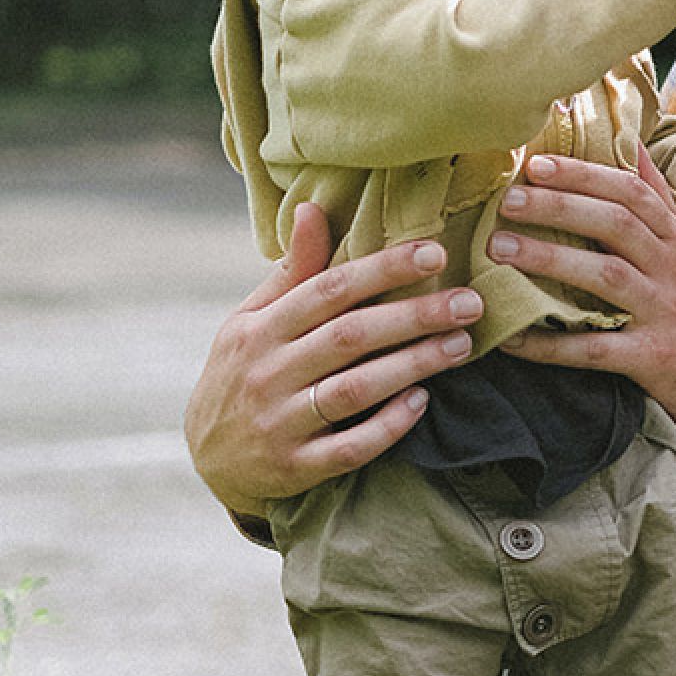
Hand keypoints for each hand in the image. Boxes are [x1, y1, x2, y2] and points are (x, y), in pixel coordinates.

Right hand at [183, 203, 483, 514]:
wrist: (205, 456)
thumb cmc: (241, 371)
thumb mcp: (250, 319)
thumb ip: (291, 272)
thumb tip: (312, 208)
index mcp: (260, 329)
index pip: (328, 290)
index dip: (383, 269)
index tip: (434, 252)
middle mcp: (268, 372)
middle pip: (349, 337)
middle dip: (413, 316)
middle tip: (470, 303)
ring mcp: (280, 422)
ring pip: (354, 390)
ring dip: (412, 366)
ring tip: (460, 345)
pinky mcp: (294, 467)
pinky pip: (348, 448)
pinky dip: (386, 426)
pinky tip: (421, 403)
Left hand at [491, 148, 675, 464]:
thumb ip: (661, 203)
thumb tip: (631, 147)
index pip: (632, 193)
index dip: (583, 174)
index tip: (537, 164)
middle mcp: (675, 270)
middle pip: (615, 222)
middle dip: (558, 205)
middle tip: (507, 200)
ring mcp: (667, 313)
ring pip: (604, 275)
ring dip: (548, 259)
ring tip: (499, 250)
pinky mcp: (656, 359)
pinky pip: (594, 349)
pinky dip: (550, 344)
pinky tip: (511, 338)